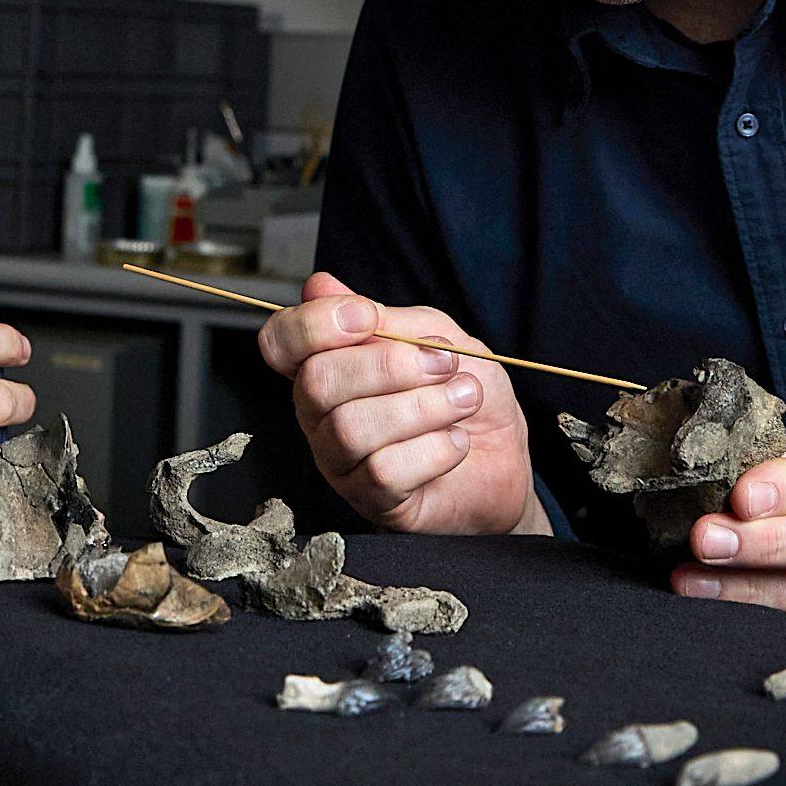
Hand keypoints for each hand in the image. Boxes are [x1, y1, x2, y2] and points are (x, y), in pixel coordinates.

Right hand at [257, 272, 543, 534]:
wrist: (506, 455)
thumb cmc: (464, 390)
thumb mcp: (434, 335)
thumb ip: (383, 316)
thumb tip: (319, 285)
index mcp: (326, 365)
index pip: (280, 342)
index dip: (314, 325)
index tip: (368, 317)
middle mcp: (320, 415)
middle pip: (317, 383)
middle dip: (390, 366)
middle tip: (444, 363)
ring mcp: (341, 461)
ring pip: (351, 429)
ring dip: (423, 407)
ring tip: (464, 398)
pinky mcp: (371, 500)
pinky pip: (384, 472)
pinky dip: (434, 449)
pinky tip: (456, 440)